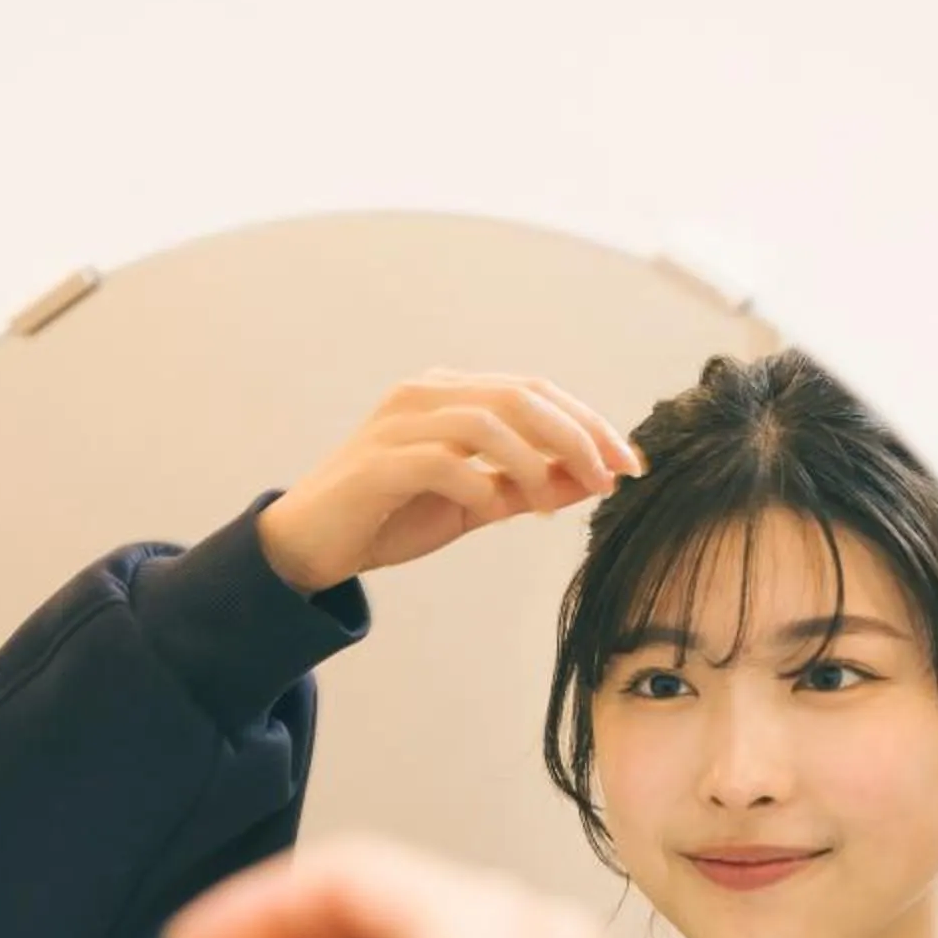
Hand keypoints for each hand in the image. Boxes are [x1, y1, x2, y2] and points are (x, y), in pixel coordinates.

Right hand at [254, 372, 645, 596]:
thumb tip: (594, 479)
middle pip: (521, 396)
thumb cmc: (391, 517)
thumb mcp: (474, 503)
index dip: (588, 423)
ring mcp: (398, 423)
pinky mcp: (377, 463)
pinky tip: (493, 511)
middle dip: (577, 437)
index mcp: (449, 392)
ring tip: (549, 504)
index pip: (535, 391)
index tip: (629, 464)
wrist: (309, 546)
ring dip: (534, 462)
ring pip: (487, 420)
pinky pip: (443, 462)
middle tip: (610, 479)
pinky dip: (478, 486)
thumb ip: (528, 487)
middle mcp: (424, 394)